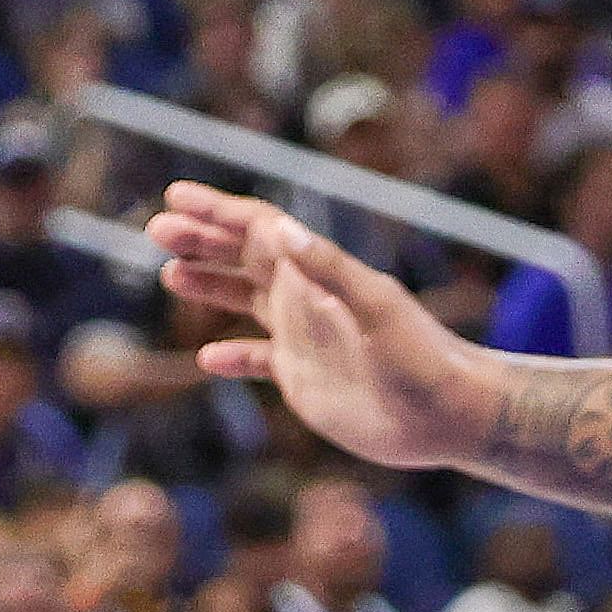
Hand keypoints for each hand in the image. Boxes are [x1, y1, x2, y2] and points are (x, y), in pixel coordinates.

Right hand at [146, 181, 484, 471]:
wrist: (454, 415)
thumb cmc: (425, 359)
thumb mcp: (377, 309)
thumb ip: (328, 268)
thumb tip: (278, 228)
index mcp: (316, 273)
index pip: (258, 230)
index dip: (217, 211)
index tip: (176, 196)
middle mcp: (304, 298)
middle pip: (243, 257)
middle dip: (201, 240)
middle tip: (157, 230)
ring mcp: (303, 337)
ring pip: (244, 301)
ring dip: (209, 285)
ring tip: (170, 274)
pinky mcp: (304, 378)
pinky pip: (258, 360)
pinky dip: (232, 357)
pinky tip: (208, 361)